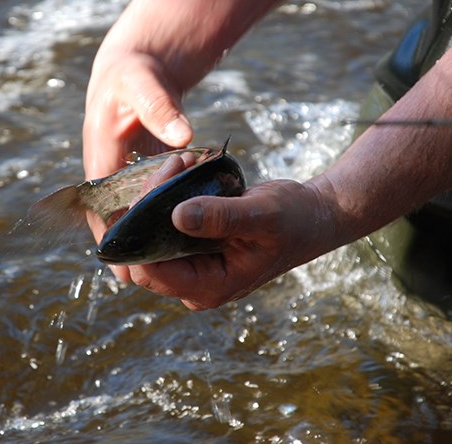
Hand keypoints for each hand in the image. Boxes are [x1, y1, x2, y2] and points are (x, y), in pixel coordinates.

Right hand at [83, 51, 193, 274]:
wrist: (132, 70)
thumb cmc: (134, 76)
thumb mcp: (144, 85)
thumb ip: (161, 109)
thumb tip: (183, 137)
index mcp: (101, 156)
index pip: (101, 205)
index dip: (111, 236)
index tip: (123, 263)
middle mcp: (107, 171)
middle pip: (111, 217)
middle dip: (123, 247)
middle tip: (137, 281)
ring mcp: (120, 173)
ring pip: (127, 214)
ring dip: (138, 238)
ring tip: (155, 271)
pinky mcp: (136, 172)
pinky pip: (141, 203)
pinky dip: (152, 220)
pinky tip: (170, 239)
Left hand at [127, 179, 335, 309]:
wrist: (310, 217)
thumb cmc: (294, 219)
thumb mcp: (262, 215)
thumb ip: (222, 218)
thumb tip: (176, 217)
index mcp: (209, 287)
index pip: (150, 271)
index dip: (141, 231)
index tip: (158, 184)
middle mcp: (195, 283)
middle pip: (145, 252)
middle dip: (148, 207)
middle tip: (171, 166)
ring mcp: (193, 266)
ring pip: (151, 236)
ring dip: (157, 198)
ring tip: (180, 163)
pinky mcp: (194, 248)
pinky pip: (165, 226)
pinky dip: (168, 198)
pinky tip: (181, 171)